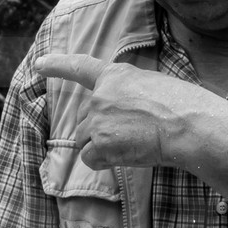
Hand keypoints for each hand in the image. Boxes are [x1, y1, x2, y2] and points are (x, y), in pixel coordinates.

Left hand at [35, 52, 220, 171]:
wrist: (188, 124)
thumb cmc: (182, 107)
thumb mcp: (152, 87)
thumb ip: (128, 95)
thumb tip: (123, 115)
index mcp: (115, 76)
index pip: (81, 68)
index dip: (57, 65)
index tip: (39, 65)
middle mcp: (100, 96)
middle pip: (84, 121)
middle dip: (100, 132)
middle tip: (132, 134)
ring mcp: (98, 119)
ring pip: (85, 141)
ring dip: (103, 147)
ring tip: (134, 143)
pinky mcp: (100, 142)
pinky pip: (90, 159)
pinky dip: (104, 162)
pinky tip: (127, 155)